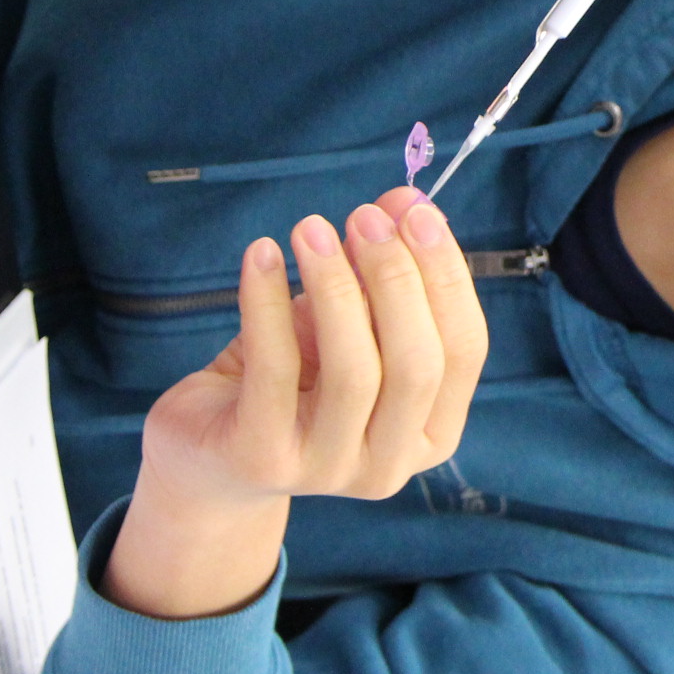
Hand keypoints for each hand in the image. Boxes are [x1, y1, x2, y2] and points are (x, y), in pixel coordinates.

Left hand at [102, 188, 489, 619]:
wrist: (210, 455)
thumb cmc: (294, 381)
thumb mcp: (347, 327)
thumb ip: (381, 275)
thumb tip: (405, 204)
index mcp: (432, 433)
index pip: (463, 351)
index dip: (446, 276)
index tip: (416, 212)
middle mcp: (391, 463)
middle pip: (416, 364)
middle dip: (396, 278)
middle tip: (363, 216)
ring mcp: (328, 469)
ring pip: (353, 371)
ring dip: (336, 285)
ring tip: (311, 228)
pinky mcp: (264, 459)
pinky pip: (274, 369)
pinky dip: (268, 302)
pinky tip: (263, 254)